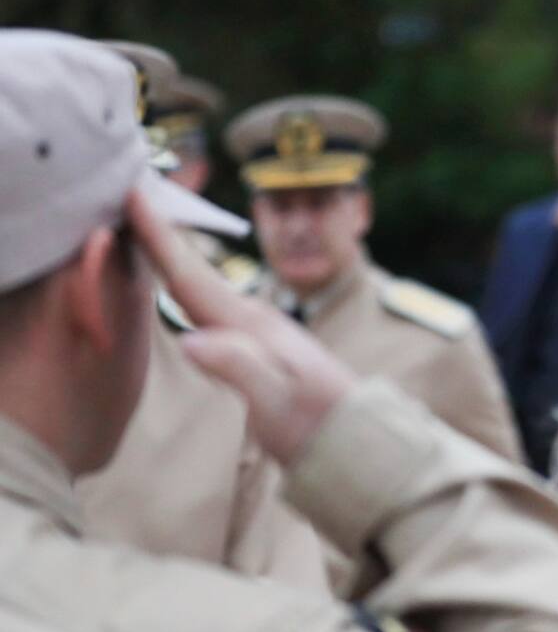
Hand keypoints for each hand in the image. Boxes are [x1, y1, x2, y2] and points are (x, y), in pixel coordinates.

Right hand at [126, 191, 354, 465]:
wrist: (355, 438)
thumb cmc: (315, 425)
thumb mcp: (275, 403)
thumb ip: (238, 368)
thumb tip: (190, 339)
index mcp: (250, 326)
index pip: (193, 276)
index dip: (160, 237)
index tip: (134, 194)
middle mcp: (254, 319)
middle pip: (196, 270)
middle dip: (162, 236)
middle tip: (128, 195)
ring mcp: (259, 331)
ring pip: (204, 285)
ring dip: (174, 258)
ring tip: (143, 229)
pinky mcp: (260, 346)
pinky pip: (212, 305)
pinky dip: (188, 285)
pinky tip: (181, 285)